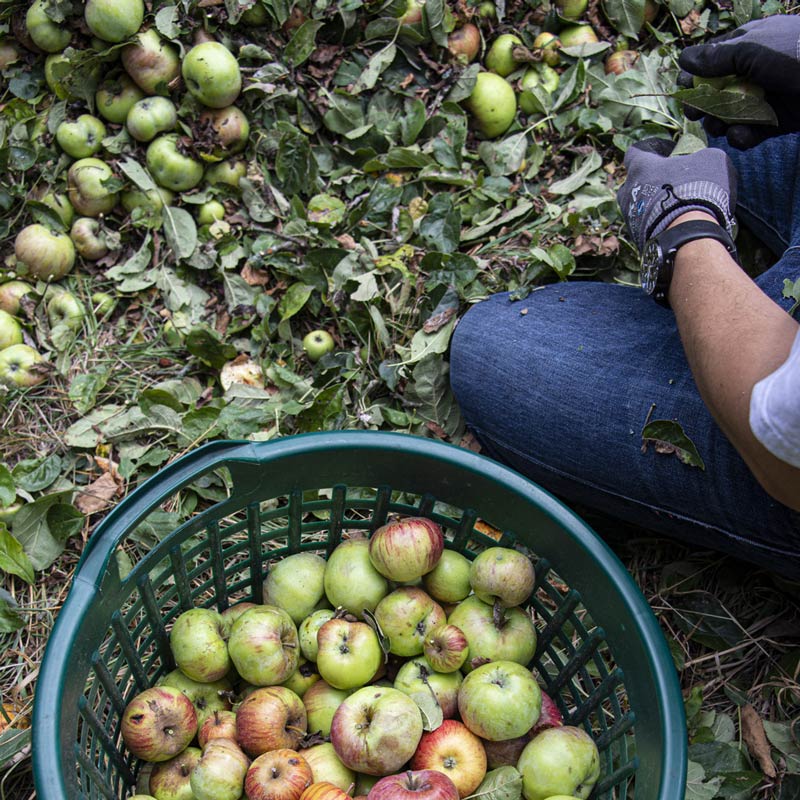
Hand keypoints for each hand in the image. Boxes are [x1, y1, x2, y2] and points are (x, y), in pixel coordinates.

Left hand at [616, 138, 737, 251]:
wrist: (686, 235)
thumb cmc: (696, 190)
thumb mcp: (712, 160)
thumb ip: (703, 155)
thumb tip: (703, 160)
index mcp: (640, 167)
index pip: (636, 152)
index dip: (651, 151)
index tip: (667, 153)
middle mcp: (628, 192)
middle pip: (634, 182)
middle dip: (651, 180)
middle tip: (673, 183)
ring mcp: (629, 217)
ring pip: (638, 206)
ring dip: (653, 204)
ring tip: (675, 206)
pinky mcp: (636, 239)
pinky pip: (645, 226)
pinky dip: (657, 223)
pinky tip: (675, 224)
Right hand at [678, 15, 799, 147]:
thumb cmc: (795, 54)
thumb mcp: (752, 48)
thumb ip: (716, 57)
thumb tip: (682, 59)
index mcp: (746, 48)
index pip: (709, 63)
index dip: (694, 78)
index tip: (684, 90)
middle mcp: (750, 74)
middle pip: (713, 95)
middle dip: (701, 107)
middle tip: (696, 114)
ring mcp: (761, 99)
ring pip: (726, 117)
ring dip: (718, 124)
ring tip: (722, 125)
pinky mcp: (772, 123)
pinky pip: (747, 134)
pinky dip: (740, 138)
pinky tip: (741, 135)